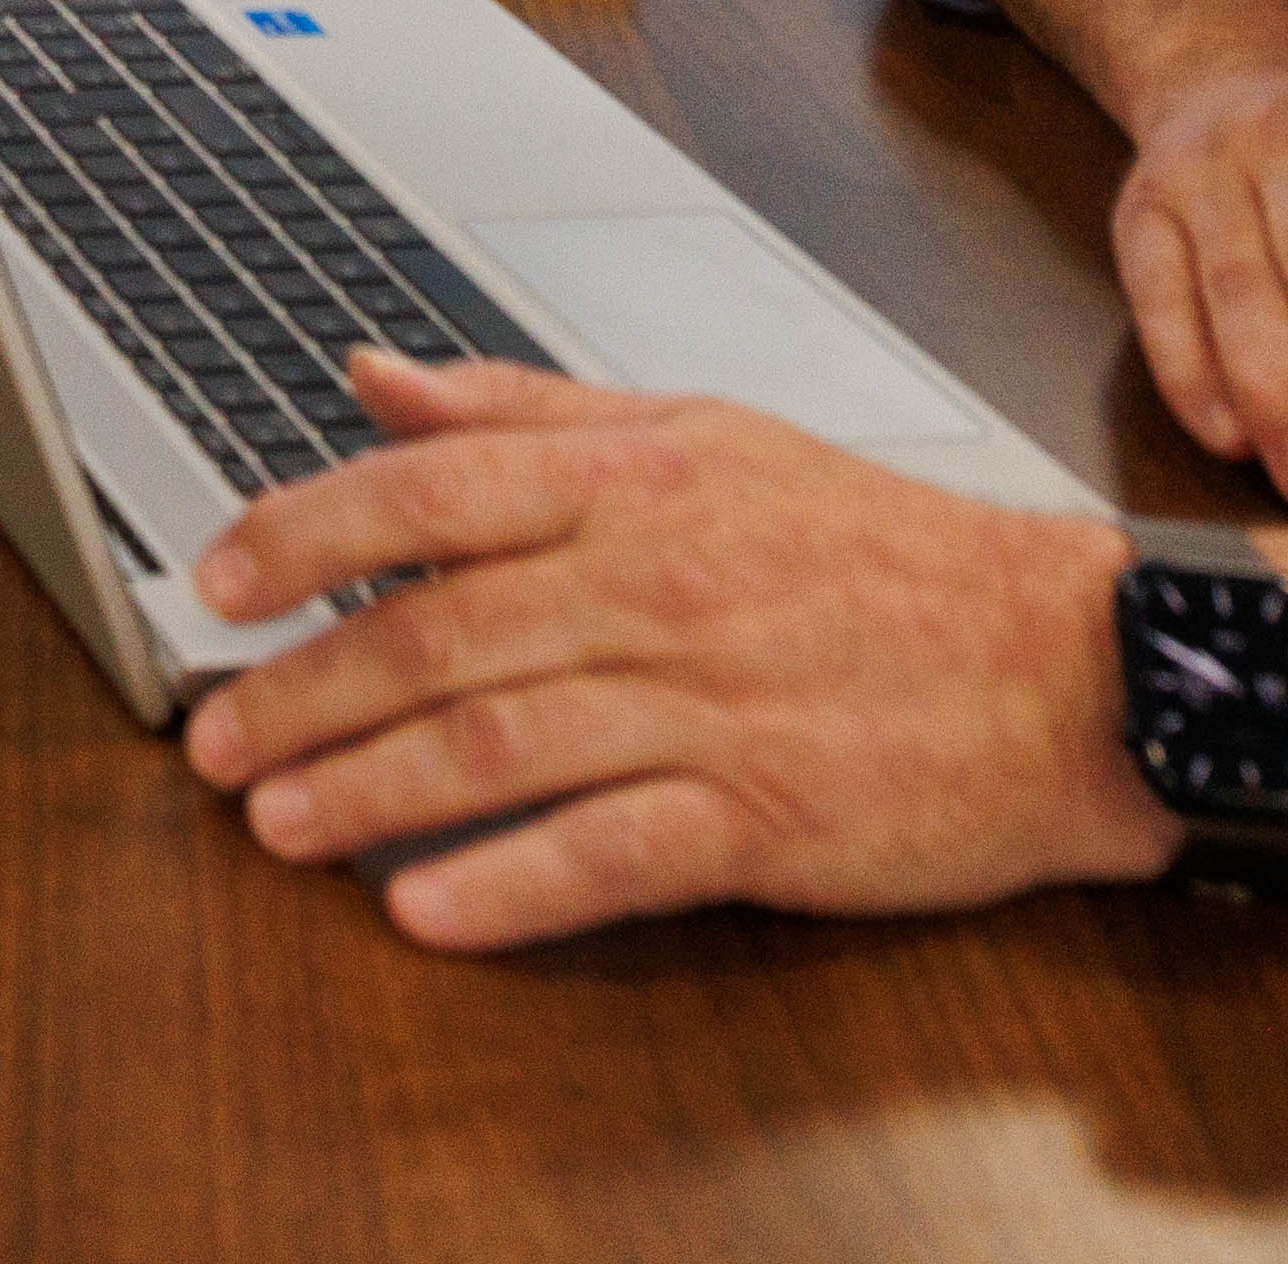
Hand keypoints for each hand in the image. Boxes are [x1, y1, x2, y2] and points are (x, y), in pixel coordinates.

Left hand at [181, 353, 1175, 944]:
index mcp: (637, 478)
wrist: (1072, 662)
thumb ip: (526, 408)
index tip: (216, 583)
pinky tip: (427, 910)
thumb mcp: (704, 432)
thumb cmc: (882, 552)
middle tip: (215, 739)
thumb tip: (376, 376)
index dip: (303, 536)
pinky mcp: (770, 812)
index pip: (428, 492)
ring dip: (372, 790)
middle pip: (441, 633)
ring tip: (281, 823)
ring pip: (504, 743)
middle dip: (306, 691)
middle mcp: (660, 581)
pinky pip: (615, 852)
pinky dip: (511, 885)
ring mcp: (715, 701)